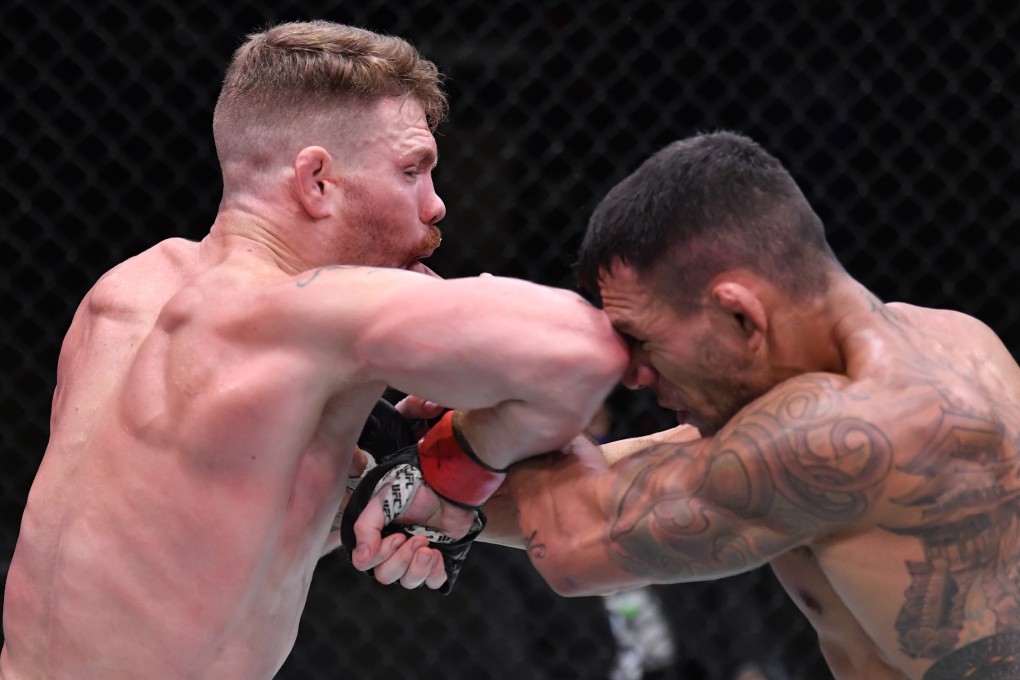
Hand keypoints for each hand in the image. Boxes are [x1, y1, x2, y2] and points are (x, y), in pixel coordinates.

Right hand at [351, 481, 475, 582]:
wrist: (446, 487)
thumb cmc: (413, 489)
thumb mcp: (382, 502)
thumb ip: (366, 527)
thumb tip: (362, 558)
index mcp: (376, 537)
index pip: (366, 564)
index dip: (381, 555)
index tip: (397, 536)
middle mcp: (393, 551)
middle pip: (386, 576)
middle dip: (402, 559)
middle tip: (418, 538)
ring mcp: (415, 557)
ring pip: (408, 582)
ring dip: (418, 567)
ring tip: (428, 546)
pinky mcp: (437, 560)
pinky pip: (433, 581)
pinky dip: (435, 572)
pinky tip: (437, 554)